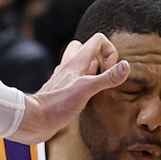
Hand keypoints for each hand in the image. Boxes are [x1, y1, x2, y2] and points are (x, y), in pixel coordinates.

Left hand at [11, 34, 130, 142]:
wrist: (34, 120)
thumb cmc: (57, 105)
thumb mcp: (86, 90)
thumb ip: (106, 78)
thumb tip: (125, 66)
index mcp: (77, 62)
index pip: (98, 40)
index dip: (109, 51)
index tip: (109, 69)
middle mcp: (69, 67)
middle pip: (85, 47)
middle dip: (99, 56)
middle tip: (103, 73)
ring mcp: (64, 78)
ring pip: (79, 63)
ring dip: (91, 69)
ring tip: (97, 84)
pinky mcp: (61, 90)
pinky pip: (74, 79)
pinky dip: (83, 82)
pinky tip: (86, 96)